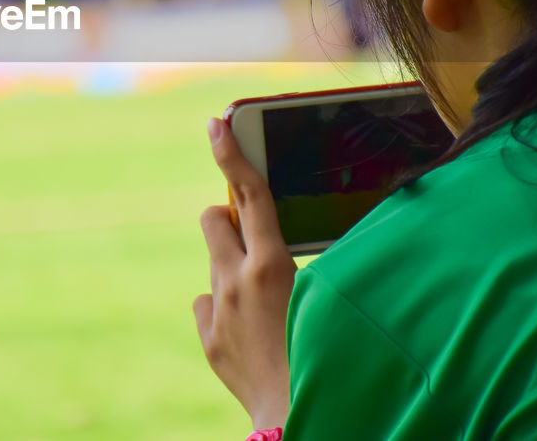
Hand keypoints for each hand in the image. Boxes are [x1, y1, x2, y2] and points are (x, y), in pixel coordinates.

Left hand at [194, 117, 295, 430]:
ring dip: (232, 266)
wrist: (298, 416)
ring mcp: (218, 311)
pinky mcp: (209, 339)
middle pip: (213, 218)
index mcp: (271, 265)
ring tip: (264, 298)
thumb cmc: (327, 353)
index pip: (249, 195)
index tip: (216, 124)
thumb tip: (283, 240)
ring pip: (213, 262)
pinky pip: (209, 304)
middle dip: (229, 220)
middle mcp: (235, 282)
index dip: (232, 154)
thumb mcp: (324, 296)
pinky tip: (250, 328)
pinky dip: (225, 307)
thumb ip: (300, 261)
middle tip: (255, 240)